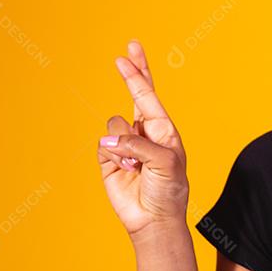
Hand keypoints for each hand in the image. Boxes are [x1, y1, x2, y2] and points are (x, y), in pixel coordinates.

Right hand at [97, 40, 189, 239]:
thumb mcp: (165, 162)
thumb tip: (109, 140)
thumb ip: (139, 144)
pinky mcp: (109, 159)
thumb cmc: (168, 190)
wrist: (154, 218)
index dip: (138, 73)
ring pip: (113, 126)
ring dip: (124, 145)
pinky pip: (103, 146)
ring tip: (137, 166)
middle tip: (126, 52)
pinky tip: (126, 171)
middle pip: (134, 96)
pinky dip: (113, 157)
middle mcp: (144, 132)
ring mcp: (126, 144)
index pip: (149, 94)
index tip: (128, 52)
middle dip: (131, 73)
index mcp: (163, 129)